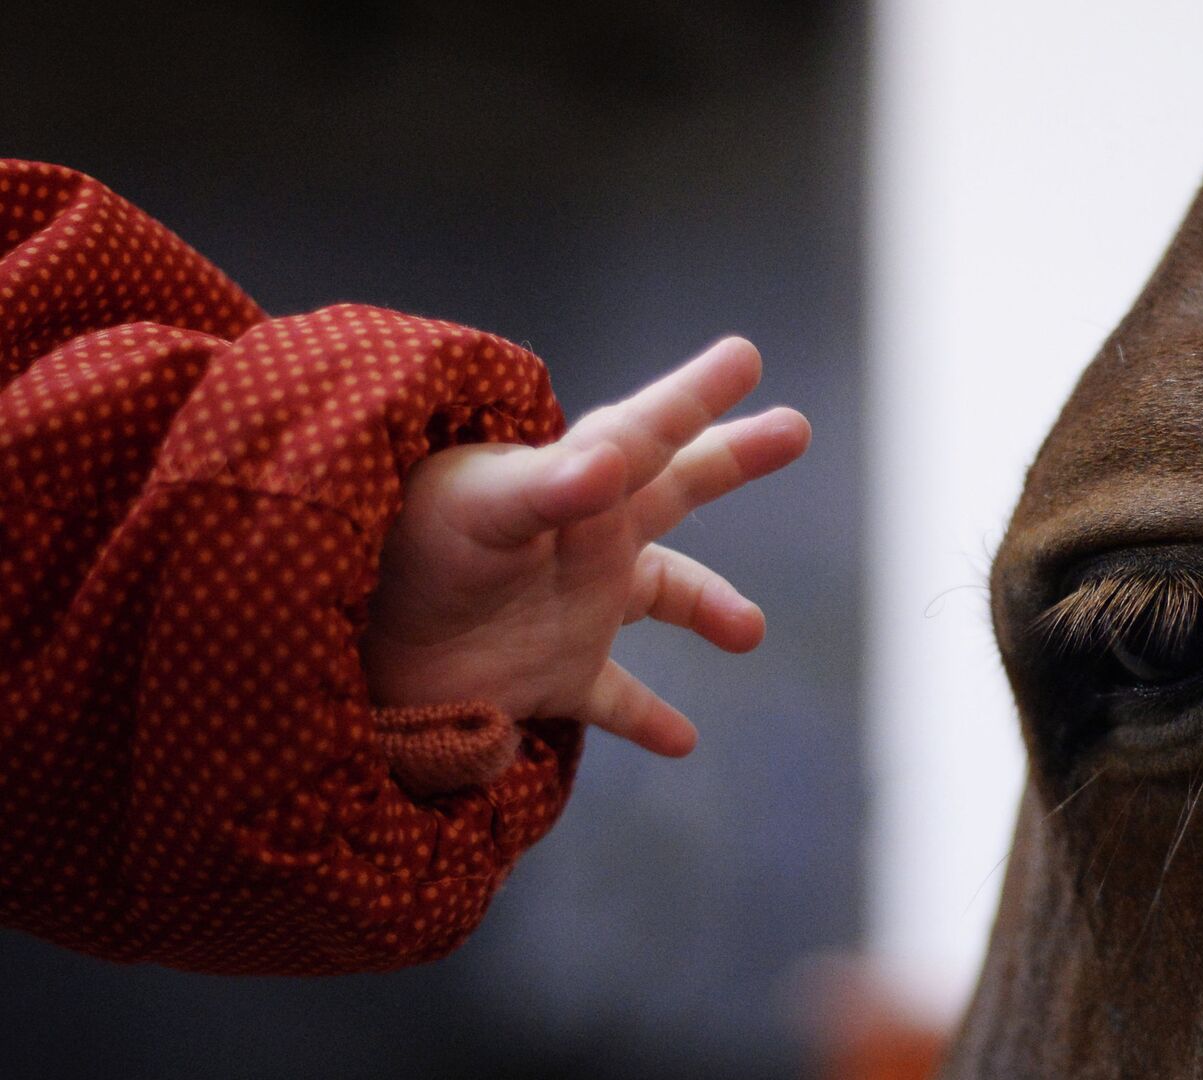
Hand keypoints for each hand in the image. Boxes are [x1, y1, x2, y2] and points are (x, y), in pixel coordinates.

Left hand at [360, 337, 809, 755]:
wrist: (336, 645)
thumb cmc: (398, 549)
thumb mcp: (473, 509)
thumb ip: (547, 488)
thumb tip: (611, 463)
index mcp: (571, 488)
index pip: (648, 431)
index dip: (698, 395)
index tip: (745, 356)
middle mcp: (582, 543)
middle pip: (673, 490)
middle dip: (729, 457)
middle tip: (795, 428)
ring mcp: (570, 610)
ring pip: (659, 593)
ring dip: (709, 605)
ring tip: (748, 629)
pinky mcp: (549, 677)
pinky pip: (613, 700)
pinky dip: (649, 718)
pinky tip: (683, 741)